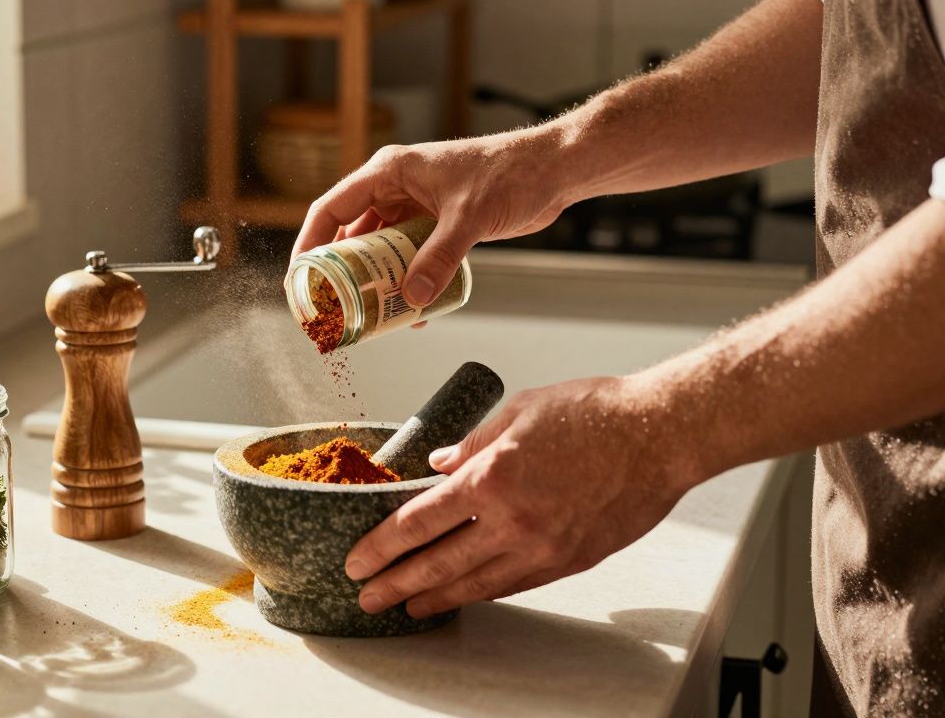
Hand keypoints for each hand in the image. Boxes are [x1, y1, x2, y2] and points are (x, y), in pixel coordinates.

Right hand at [291, 129, 576, 307]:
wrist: (552, 171)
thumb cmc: (511, 172)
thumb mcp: (470, 218)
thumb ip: (440, 259)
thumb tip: (412, 298)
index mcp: (389, 172)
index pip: (332, 209)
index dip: (310, 245)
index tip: (301, 281)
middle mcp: (395, 189)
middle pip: (351, 235)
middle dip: (342, 274)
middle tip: (333, 309)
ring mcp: (414, 208)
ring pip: (380, 251)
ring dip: (376, 283)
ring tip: (372, 316)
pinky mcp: (435, 225)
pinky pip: (408, 259)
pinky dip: (406, 282)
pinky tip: (414, 309)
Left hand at [345, 376, 708, 617]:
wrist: (660, 436)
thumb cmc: (595, 414)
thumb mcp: (519, 411)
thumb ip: (472, 443)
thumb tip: (438, 466)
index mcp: (491, 478)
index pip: (418, 523)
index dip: (381, 546)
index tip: (358, 560)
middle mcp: (512, 521)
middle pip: (438, 564)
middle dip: (396, 585)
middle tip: (367, 597)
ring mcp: (543, 547)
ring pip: (476, 584)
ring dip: (436, 599)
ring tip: (408, 607)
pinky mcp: (570, 561)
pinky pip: (516, 584)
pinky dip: (483, 591)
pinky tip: (465, 594)